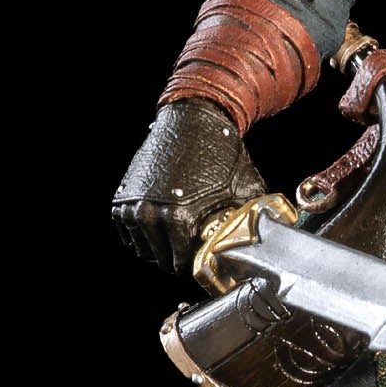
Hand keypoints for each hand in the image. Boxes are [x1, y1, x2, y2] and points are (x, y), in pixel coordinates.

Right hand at [110, 100, 265, 275]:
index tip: (205, 265)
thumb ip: (248, 220)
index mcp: (179, 219)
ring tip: (179, 239)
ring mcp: (133, 206)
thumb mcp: (244, 189)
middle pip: (162, 261)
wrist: (194, 118)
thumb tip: (263, 242)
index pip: (184, 265)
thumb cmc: (220, 151)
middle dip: (179, 259)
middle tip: (193, 253)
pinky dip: (142, 235)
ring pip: (144, 249)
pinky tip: (161, 228)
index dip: (198, 268)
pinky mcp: (122, 198)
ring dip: (160, 249)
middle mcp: (151, 215)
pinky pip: (129, 233)